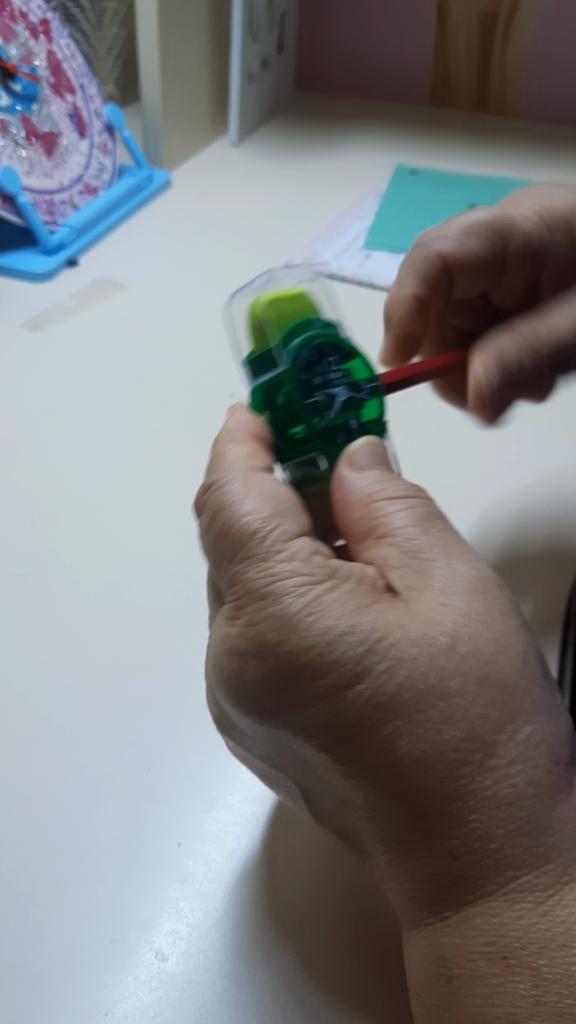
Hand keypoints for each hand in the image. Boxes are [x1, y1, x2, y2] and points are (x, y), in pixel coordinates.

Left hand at [196, 406, 575, 928]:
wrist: (481, 857)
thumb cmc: (477, 722)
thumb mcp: (448, 584)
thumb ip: (385, 504)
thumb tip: (347, 459)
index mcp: (270, 615)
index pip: (229, 497)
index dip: (242, 441)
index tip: (264, 404)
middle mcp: (228, 658)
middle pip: (229, 543)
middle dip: (270, 488)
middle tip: (330, 450)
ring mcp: (233, 700)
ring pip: (241, 587)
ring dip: (282, 544)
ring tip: (353, 528)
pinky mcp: (253, 725)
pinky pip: (253, 632)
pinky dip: (286, 593)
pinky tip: (345, 594)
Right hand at [383, 184, 575, 421]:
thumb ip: (529, 353)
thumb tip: (472, 394)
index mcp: (515, 232)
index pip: (434, 259)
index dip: (406, 310)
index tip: (401, 363)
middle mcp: (495, 249)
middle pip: (436, 307)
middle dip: (456, 362)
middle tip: (492, 399)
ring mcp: (498, 274)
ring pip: (453, 333)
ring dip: (482, 372)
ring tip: (535, 380)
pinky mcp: (506, 297)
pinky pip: (478, 339)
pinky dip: (498, 368)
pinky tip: (536, 370)